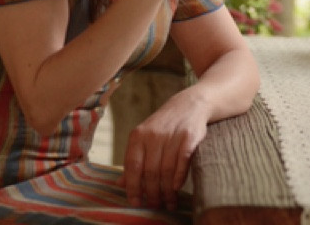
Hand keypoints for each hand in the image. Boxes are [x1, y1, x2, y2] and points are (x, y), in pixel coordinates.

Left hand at [117, 90, 207, 210]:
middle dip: (152, 193)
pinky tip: (177, 187)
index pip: (132, 165)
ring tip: (169, 202)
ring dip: (167, 191)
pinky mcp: (189, 136)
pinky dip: (179, 176)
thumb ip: (134, 159)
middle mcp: (153, 134)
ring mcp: (171, 135)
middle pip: (150, 171)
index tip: (135, 202)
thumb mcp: (144, 138)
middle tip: (155, 205)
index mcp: (138, 135)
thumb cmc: (163, 126)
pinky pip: (182, 161)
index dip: (133, 186)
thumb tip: (120, 183)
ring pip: (166, 169)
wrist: (188, 105)